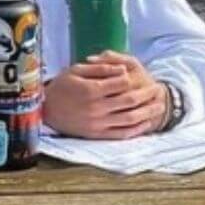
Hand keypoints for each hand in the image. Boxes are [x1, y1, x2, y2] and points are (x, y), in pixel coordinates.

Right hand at [43, 51, 167, 138]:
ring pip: (130, 118)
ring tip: (159, 106)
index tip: (140, 76)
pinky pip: (122, 133)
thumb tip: (122, 70)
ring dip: (148, 112)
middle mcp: (96, 107)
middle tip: (158, 90)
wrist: (45, 110)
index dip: (133, 78)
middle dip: (147, 94)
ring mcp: (98, 123)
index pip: (120, 83)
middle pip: (129, 100)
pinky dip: (136, 129)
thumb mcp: (75, 70)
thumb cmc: (60, 87)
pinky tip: (145, 123)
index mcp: (91, 89)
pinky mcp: (97, 134)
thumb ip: (100, 69)